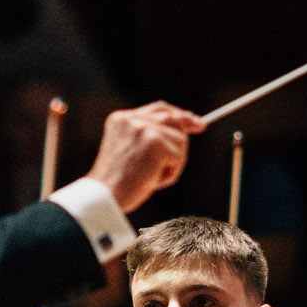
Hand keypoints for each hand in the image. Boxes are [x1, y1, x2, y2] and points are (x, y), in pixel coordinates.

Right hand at [86, 103, 201, 211]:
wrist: (105, 197)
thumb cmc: (117, 184)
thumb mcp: (130, 153)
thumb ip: (148, 138)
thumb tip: (181, 133)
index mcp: (121, 119)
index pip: (157, 109)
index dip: (177, 113)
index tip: (193, 120)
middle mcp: (131, 119)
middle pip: (172, 117)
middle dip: (187, 124)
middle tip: (201, 127)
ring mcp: (144, 129)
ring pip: (179, 139)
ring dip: (173, 162)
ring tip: (152, 177)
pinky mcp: (155, 142)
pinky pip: (179, 156)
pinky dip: (171, 173)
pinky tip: (153, 181)